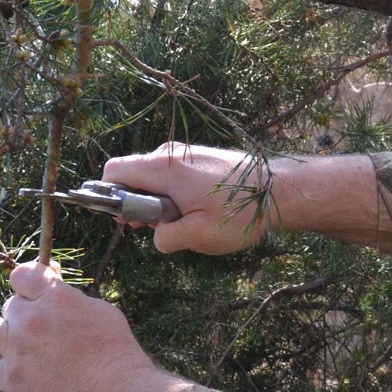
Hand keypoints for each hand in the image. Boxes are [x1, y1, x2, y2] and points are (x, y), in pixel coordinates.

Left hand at [0, 261, 183, 391]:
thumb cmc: (117, 354)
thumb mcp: (101, 312)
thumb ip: (70, 298)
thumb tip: (52, 287)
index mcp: (55, 298)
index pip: (22, 274)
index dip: (28, 282)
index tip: (35, 291)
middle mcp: (30, 320)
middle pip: (10, 305)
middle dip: (25, 313)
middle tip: (44, 329)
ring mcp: (16, 350)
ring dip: (5, 335)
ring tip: (21, 345)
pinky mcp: (10, 379)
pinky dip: (7, 366)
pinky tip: (28, 371)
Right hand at [102, 142, 276, 254]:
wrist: (281, 190)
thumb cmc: (242, 211)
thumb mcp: (200, 235)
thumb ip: (166, 237)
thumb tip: (156, 236)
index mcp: (164, 167)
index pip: (114, 172)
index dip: (110, 197)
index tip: (127, 219)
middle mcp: (171, 154)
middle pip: (131, 176)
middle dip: (136, 204)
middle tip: (158, 227)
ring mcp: (186, 154)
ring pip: (152, 178)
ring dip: (157, 202)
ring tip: (182, 221)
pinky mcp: (199, 159)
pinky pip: (171, 176)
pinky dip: (173, 194)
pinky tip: (195, 211)